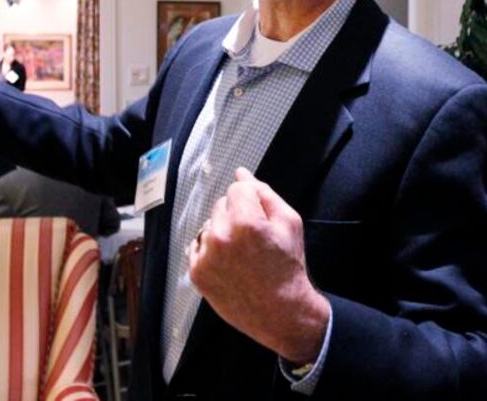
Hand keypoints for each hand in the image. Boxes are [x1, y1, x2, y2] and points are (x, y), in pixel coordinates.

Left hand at [187, 167, 329, 363]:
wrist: (282, 312)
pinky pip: (197, 245)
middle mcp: (221, 236)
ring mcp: (206, 255)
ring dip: (222, 232)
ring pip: (209, 224)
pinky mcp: (196, 272)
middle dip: (236, 215)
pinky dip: (210, 250)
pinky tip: (228, 263)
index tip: (259, 218)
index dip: (251, 201)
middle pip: (221, 204)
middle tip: (254, 239)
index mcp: (245, 221)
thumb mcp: (289, 223)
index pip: (237, 188)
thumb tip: (242, 174)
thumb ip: (264, 193)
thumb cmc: (288, 267)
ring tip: (241, 254)